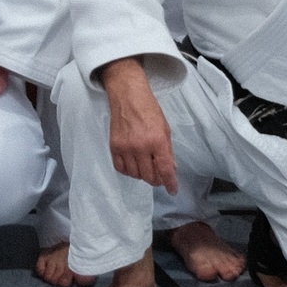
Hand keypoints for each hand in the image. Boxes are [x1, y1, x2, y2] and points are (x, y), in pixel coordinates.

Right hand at [101, 58, 175, 190]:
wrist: (128, 96)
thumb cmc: (149, 109)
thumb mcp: (165, 128)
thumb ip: (168, 150)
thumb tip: (171, 169)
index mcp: (157, 140)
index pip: (165, 170)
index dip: (170, 183)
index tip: (172, 190)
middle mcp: (141, 146)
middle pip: (149, 176)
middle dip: (157, 179)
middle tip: (159, 175)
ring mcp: (126, 147)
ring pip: (135, 175)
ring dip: (142, 175)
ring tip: (146, 166)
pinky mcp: (114, 146)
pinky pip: (121, 168)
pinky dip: (128, 171)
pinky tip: (133, 164)